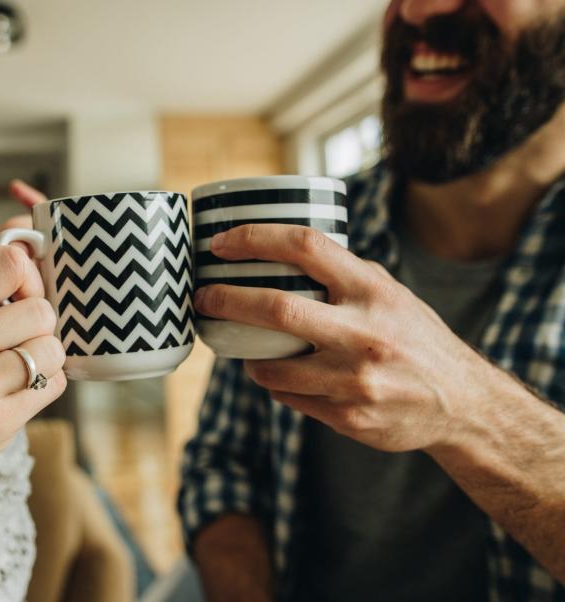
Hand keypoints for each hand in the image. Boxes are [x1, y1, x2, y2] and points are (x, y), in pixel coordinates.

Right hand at [0, 243, 65, 504]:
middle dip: (39, 329)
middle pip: (41, 309)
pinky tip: (12, 400)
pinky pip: (54, 384)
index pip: (9, 261)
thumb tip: (35, 244)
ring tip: (10, 378)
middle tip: (11, 349)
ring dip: (44, 363)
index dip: (28, 278)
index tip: (19, 298)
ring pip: (51, 348)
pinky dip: (45, 389)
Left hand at [194, 224, 500, 452]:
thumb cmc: (415, 338)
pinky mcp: (349, 417)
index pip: (306, 247)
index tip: (221, 244)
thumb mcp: (389, 293)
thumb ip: (342, 275)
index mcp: (374, 291)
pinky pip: (289, 398)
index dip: (255, 239)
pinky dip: (277, 385)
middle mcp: (365, 333)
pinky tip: (284, 376)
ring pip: (271, 367)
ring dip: (249, 358)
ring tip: (246, 346)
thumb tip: (277, 254)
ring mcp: (355, 380)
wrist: (461, 403)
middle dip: (226, 300)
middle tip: (202, 297)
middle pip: (276, 309)